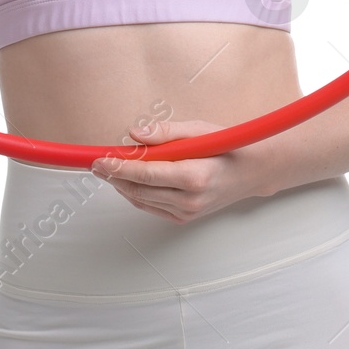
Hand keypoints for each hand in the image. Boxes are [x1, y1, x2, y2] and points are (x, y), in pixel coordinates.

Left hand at [91, 117, 266, 223]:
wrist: (252, 173)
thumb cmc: (227, 147)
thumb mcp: (199, 130)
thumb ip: (166, 132)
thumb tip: (135, 133)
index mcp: (194, 177)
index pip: (146, 174)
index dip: (119, 167)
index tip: (99, 159)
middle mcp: (190, 200)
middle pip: (139, 190)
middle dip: (114, 176)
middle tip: (96, 163)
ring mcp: (187, 213)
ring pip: (142, 201)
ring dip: (122, 185)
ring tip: (108, 169)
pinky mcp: (185, 218)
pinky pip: (152, 207)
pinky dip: (136, 194)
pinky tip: (128, 181)